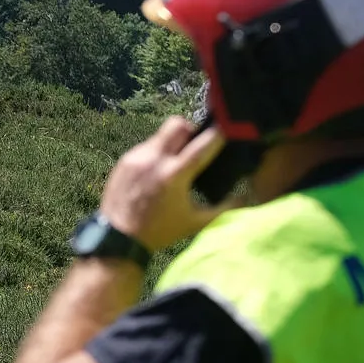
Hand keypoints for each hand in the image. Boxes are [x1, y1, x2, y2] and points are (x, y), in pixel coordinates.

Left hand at [100, 117, 227, 251]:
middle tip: (195, 146)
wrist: (117, 238)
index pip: (203, 143)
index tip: (226, 130)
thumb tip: (246, 196)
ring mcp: (136, 158)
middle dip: (191, 130)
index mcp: (175, 175)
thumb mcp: (195, 222)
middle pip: (177, 124)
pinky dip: (156, 154)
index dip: (218, 134)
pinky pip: (145, 147)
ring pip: (160, 135)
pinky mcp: (124, 160)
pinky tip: (157, 172)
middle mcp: (154, 160)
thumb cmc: (159, 232)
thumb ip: (223, 208)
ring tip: (175, 162)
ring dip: (172, 143)